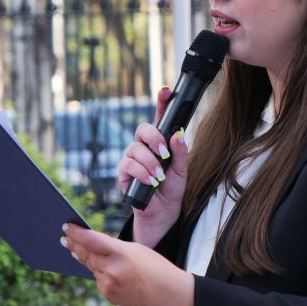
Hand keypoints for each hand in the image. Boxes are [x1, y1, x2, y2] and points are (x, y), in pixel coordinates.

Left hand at [62, 224, 193, 305]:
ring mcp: (109, 285)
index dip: (77, 233)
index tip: (66, 227)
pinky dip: (100, 274)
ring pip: (92, 268)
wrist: (167, 294)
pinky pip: (99, 281)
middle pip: (87, 255)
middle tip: (64, 238)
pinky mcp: (109, 296)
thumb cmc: (154, 267)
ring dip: (86, 259)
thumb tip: (92, 246)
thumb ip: (113, 248)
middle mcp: (113, 270)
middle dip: (74, 245)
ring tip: (74, 249)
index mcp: (122, 253)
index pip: (92, 240)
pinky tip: (104, 270)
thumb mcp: (136, 249)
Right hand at [116, 86, 188, 246]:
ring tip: (159, 177)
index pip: (160, 119)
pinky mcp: (124, 173)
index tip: (167, 91)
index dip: (161, 103)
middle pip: (142, 129)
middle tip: (164, 151)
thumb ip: (180, 153)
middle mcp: (144, 147)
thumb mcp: (182, 172)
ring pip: (135, 149)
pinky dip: (141, 172)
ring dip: (149, 162)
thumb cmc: (171, 190)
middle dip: (153, 138)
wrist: (162, 214)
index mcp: (160, 143)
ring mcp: (132, 159)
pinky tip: (150, 181)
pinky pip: (128, 165)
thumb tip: (178, 135)